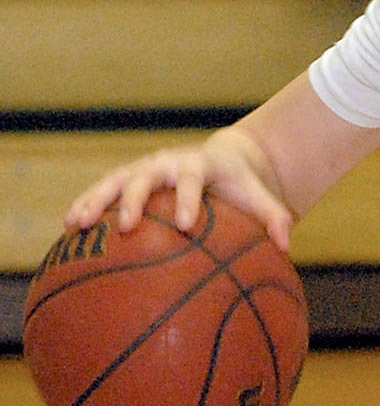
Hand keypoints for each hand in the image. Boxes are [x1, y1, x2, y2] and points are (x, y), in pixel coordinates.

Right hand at [64, 136, 295, 250]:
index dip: (188, 199)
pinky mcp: (127, 179)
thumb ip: (274, 218)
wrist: (221, 159)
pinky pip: (102, 192)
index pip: (192, 179)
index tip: (185, 224)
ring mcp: (143, 168)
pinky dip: (85, 206)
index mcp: (200, 164)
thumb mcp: (260, 197)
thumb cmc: (241, 185)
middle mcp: (167, 162)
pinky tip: (67, 232)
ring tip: (75, 225)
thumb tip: (286, 245)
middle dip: (134, 200)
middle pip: (145, 176)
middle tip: (127, 227)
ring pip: (114, 181)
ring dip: (94, 201)